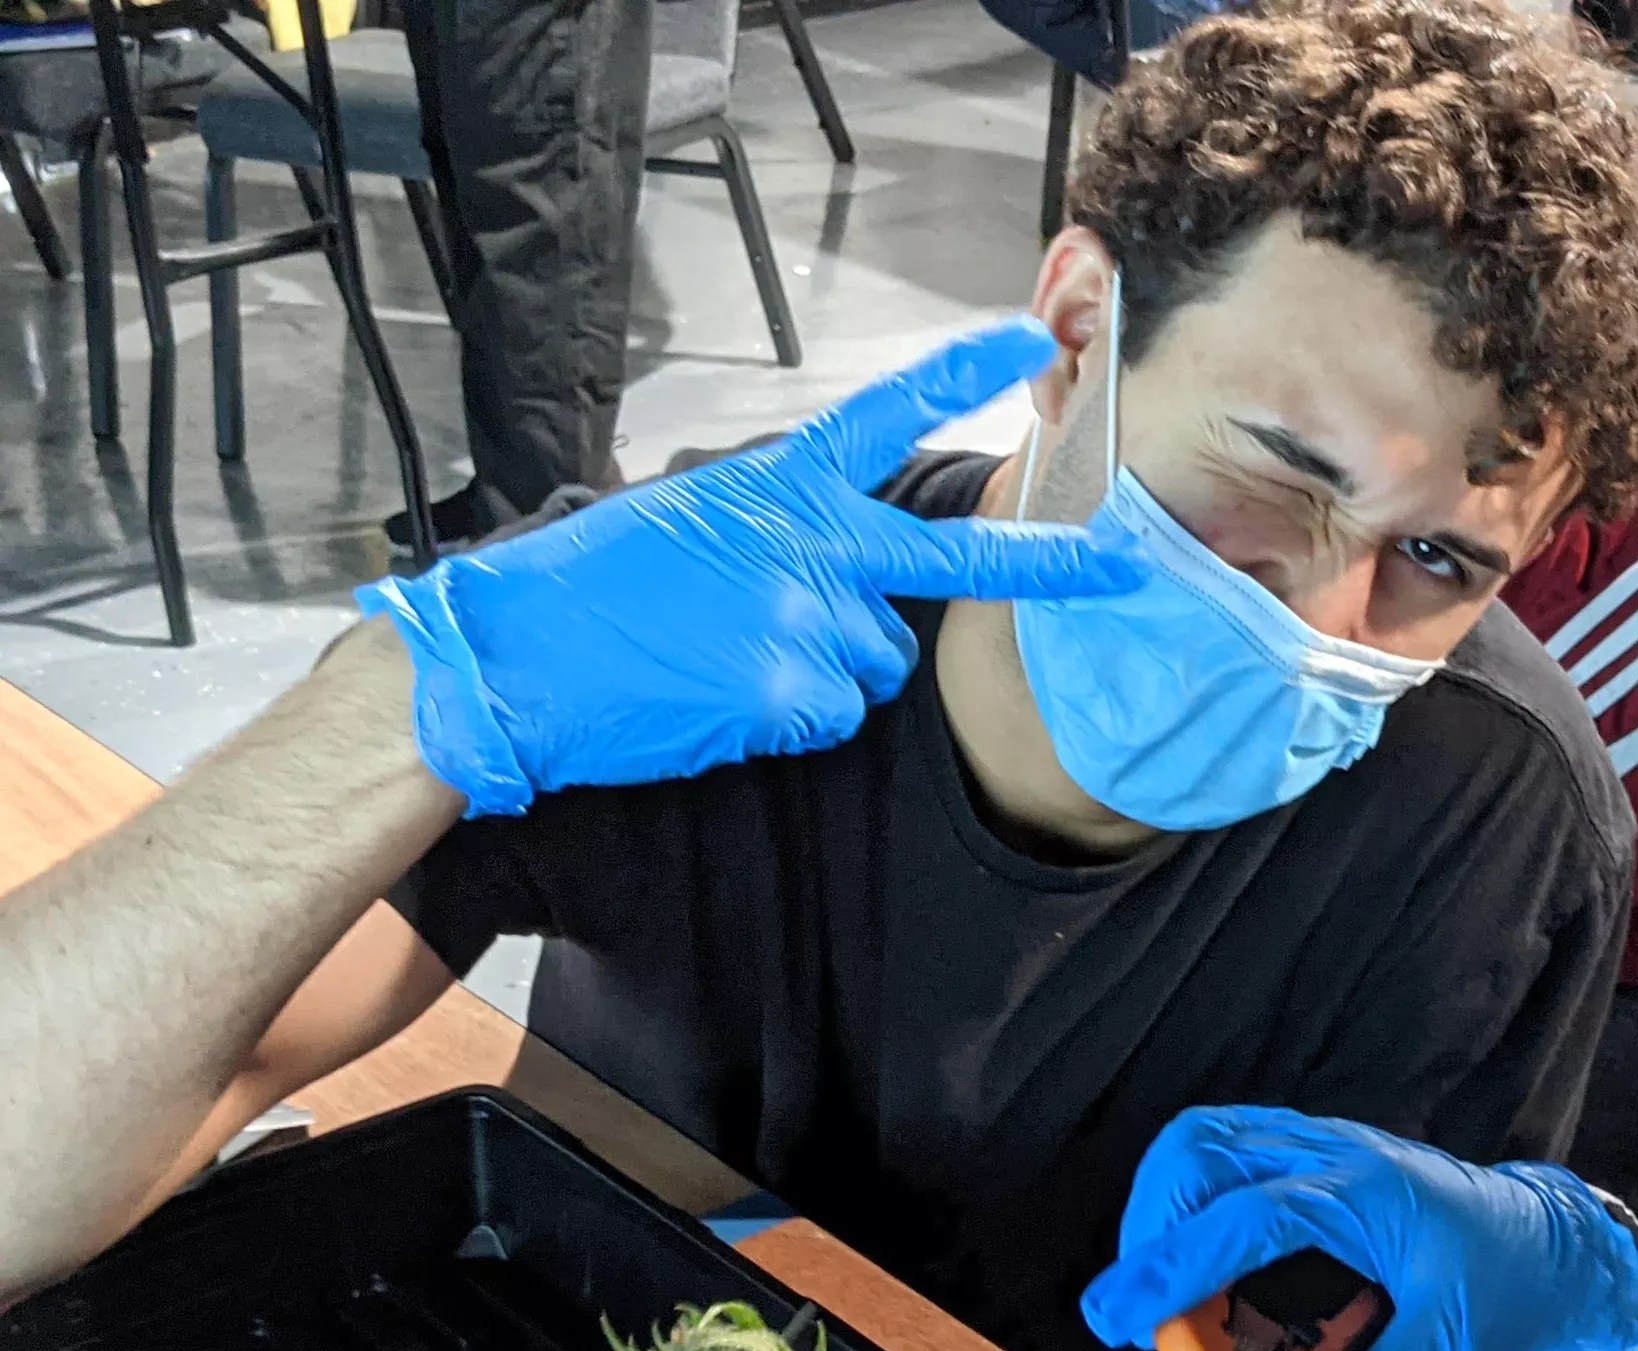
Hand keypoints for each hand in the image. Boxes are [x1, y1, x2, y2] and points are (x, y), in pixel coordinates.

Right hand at [358, 320, 1146, 814]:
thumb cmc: (591, 594)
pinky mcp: (793, 692)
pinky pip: (833, 713)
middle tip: (1118, 564)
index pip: (881, 415)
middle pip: (949, 563)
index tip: (1028, 342)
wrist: (516, 659)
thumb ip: (776, 528)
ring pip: (876, 661)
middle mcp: (806, 543)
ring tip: (733, 660)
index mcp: (775, 486)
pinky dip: (790, 718)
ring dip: (825, 671)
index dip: (958, 374)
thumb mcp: (687, 521)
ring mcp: (805, 617)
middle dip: (1047, 567)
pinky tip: (724, 698)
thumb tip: (838, 563)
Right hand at [1079, 1106, 1637, 1350]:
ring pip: (1204, 1139)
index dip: (1170, 1267)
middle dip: (1148, 1229)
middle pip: (1201, 1151)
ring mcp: (1319, 1142)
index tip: (1116, 1319)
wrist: (1547, 1243)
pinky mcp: (1313, 1152)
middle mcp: (1331, 1153)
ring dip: (1160, 1208)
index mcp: (1362, 1195)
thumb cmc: (1503, 1284)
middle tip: (1136, 1314)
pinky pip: (1228, 1147)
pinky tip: (1191, 1252)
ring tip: (1155, 1288)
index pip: (1243, 1218)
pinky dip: (1189, 1196)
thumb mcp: (1445, 1344)